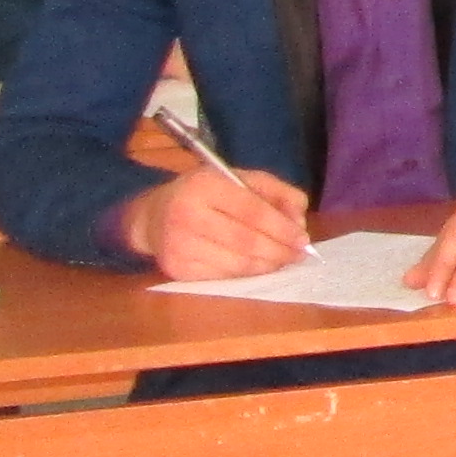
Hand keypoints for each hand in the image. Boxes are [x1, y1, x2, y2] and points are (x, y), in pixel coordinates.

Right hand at [121, 160, 311, 280]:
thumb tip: (299, 220)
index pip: (252, 210)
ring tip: (282, 262)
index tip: (303, 239)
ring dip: (267, 266)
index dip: (281, 227)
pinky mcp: (176, 270)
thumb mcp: (237, 179)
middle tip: (298, 255)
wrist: (153, 217)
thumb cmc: (204, 195)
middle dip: (279, 250)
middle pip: (246, 241)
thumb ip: (275, 191)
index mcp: (204, 185)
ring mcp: (178, 246)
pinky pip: (223, 277)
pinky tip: (258, 268)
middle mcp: (186, 215)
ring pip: (237, 264)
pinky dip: (247, 274)